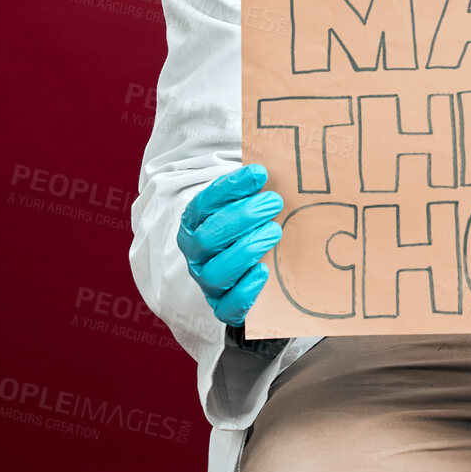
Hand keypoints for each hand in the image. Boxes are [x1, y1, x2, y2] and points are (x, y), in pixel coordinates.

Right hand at [176, 165, 283, 324]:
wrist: (247, 273)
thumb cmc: (248, 229)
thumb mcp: (247, 205)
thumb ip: (255, 189)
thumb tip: (276, 165)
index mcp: (195, 223)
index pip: (205, 203)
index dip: (231, 187)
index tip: (259, 173)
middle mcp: (196, 253)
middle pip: (209, 237)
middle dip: (242, 217)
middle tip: (273, 202)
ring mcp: (207, 281)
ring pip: (216, 272)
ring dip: (246, 249)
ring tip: (275, 231)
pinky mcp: (222, 306)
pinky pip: (227, 306)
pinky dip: (245, 291)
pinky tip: (263, 271)